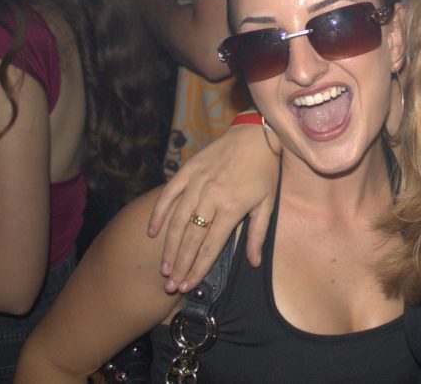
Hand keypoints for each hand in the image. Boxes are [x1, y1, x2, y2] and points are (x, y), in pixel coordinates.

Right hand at [147, 121, 280, 292]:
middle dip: (179, 264)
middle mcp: (211, 196)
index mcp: (232, 207)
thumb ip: (257, 234)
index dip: (198, 268)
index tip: (188, 285)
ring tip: (164, 267)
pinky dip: (159, 213)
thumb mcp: (268, 203)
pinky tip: (152, 233)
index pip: (210, 246)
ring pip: (177, 220)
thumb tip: (254, 263)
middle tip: (170, 284)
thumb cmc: (264, 171)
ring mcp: (197, 182)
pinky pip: (168, 194)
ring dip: (168, 246)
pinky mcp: (187, 170)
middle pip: (191, 238)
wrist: (256, 134)